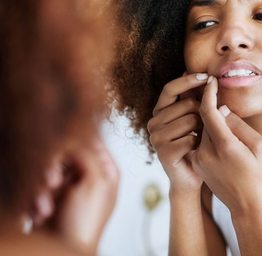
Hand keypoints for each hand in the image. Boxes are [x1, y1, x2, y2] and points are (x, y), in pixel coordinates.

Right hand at [39, 136, 118, 254]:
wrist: (63, 251)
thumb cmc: (85, 225)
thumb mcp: (95, 183)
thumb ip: (88, 155)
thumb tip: (78, 135)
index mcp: (107, 170)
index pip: (93, 141)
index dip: (76, 141)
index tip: (65, 145)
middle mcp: (88, 175)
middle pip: (66, 153)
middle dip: (54, 168)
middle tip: (52, 181)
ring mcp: (69, 187)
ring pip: (49, 169)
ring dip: (42, 188)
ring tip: (45, 206)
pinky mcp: (51, 198)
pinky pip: (38, 187)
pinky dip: (36, 200)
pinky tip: (41, 213)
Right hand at [147, 72, 208, 194]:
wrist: (191, 177)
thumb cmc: (196, 144)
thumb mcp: (194, 119)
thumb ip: (193, 99)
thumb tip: (197, 73)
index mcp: (159, 112)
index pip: (170, 88)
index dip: (188, 80)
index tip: (207, 76)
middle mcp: (153, 123)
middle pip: (187, 104)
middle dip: (204, 113)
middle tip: (206, 127)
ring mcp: (156, 139)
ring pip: (191, 120)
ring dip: (204, 129)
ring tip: (202, 139)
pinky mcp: (163, 153)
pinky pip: (192, 138)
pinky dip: (201, 143)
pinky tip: (199, 150)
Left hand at [191, 76, 261, 213]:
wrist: (249, 206)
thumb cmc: (260, 175)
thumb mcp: (259, 146)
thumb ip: (239, 124)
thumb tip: (223, 109)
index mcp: (223, 146)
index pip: (208, 111)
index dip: (209, 94)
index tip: (212, 81)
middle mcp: (206, 153)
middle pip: (204, 120)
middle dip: (212, 108)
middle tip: (222, 98)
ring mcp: (199, 160)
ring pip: (202, 131)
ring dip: (212, 123)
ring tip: (227, 124)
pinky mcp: (197, 165)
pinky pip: (200, 142)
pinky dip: (208, 134)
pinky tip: (222, 137)